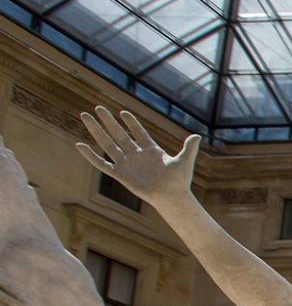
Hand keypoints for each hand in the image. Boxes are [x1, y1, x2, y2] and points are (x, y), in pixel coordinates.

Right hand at [75, 107, 199, 209]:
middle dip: (108, 121)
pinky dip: (90, 155)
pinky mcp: (120, 174)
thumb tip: (198, 136)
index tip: (123, 112)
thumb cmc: (179, 181)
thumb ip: (189, 148)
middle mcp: (136, 155)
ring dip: (96, 130)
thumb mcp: (184, 161)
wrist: (171, 197)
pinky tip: (79, 145)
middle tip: (98, 108)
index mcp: (151, 151)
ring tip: (85, 116)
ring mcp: (126, 164)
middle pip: (118, 134)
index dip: (131, 123)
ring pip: (107, 144)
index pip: (138, 133)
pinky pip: (102, 163)